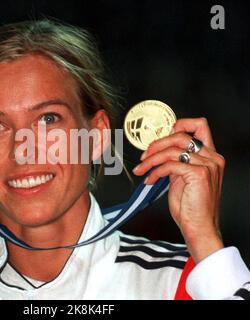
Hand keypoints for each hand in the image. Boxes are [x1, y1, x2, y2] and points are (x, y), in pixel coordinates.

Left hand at [132, 118, 224, 262]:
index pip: (199, 125)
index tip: (160, 140)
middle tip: (144, 156)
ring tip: (142, 169)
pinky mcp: (199, 174)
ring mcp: (207, 164)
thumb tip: (158, 152)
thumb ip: (176, 162)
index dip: (178, 125)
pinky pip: (169, 165)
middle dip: (156, 144)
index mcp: (210, 156)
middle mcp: (212, 157)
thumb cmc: (191, 207)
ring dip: (151, 159)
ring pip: (172, 150)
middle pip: (180, 135)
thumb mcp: (182, 178)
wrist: (199, 228)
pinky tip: (150, 180)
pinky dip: (155, 172)